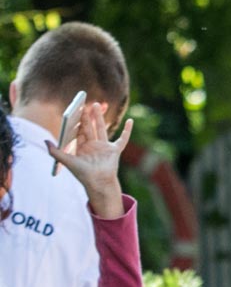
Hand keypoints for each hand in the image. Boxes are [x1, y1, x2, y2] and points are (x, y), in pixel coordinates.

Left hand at [46, 103, 131, 219]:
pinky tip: (130, 121)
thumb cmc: (83, 174)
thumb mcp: (67, 162)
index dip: (78, 119)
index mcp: (81, 147)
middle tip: (87, 103)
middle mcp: (92, 145)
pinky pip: (123, 139)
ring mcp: (104, 147)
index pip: (79, 130)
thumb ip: (56, 152)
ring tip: (99, 104)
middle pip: (90, 126)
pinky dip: (127, 131)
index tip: (76, 108)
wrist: (98, 183)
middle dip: (88, 115)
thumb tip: (45, 141)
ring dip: (100, 117)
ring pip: (102, 128)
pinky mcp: (115, 150)